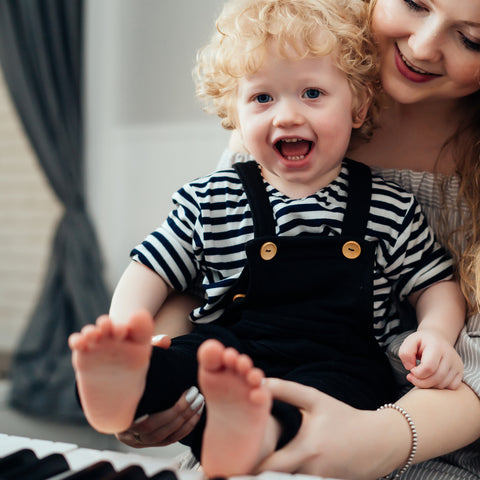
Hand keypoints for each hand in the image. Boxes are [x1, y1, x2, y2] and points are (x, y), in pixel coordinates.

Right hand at [116, 334, 202, 447]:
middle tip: (198, 394)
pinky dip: (184, 429)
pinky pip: (169, 440)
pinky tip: (196, 414)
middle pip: (159, 429)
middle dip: (183, 411)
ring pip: (165, 437)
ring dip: (187, 420)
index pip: (149, 420)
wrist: (119, 384)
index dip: (174, 408)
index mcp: (121, 414)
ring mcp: (137, 440)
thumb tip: (165, 340)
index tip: (190, 390)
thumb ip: (151, 345)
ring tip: (200, 401)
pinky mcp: (148, 443)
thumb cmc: (130, 368)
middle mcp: (126, 432)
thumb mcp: (138, 355)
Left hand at [255, 379, 403, 478]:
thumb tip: (261, 381)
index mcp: (306, 451)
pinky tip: (280, 470)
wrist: (379, 441)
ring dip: (274, 478)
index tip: (238, 457)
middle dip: (258, 475)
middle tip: (243, 463)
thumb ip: (287, 391)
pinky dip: (289, 479)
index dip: (252, 464)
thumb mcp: (316, 400)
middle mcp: (312, 473)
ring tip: (257, 467)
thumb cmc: (344, 417)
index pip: (270, 467)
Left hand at [399, 330, 463, 389]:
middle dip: (420, 382)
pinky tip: (431, 378)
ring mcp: (457, 364)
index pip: (428, 367)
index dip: (417, 373)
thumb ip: (405, 353)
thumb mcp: (409, 342)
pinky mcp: (460, 372)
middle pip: (436, 379)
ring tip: (421, 376)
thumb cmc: (421, 342)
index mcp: (437, 346)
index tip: (411, 369)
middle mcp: (450, 356)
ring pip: (442, 385)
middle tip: (412, 376)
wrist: (437, 338)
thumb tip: (410, 367)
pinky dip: (439, 386)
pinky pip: (451, 387)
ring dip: (428, 384)